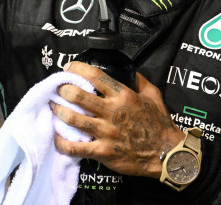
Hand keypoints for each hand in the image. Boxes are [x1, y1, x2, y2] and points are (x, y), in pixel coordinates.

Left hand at [51, 62, 184, 177]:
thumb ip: (139, 80)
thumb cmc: (159, 123)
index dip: (77, 69)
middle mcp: (112, 112)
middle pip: (78, 96)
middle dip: (63, 89)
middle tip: (57, 89)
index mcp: (123, 96)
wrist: (166, 153)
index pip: (95, 76)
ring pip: (73, 119)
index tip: (68, 67)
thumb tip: (128, 70)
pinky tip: (57, 136)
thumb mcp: (153, 94)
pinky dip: (62, 142)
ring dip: (58, 111)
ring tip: (53, 107)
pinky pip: (75, 147)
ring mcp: (106, 132)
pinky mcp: (102, 152)